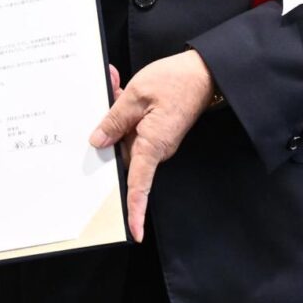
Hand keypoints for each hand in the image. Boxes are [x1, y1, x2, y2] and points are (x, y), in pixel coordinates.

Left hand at [91, 52, 218, 241]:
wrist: (206, 71)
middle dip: (108, 126)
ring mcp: (157, 139)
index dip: (135, 209)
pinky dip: (124, 107)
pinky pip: (133, 125)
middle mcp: (156, 148)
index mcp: (152, 145)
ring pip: (124, 134)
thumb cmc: (176, 81)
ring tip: (116, 82)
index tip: (133, 232)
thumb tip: (97, 142)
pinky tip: (120, 84)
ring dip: (116, 110)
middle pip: (121, 151)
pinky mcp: (157, 130)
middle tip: (109, 91)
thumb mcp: (137, 95)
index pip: (139, 184)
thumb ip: (114, 119)